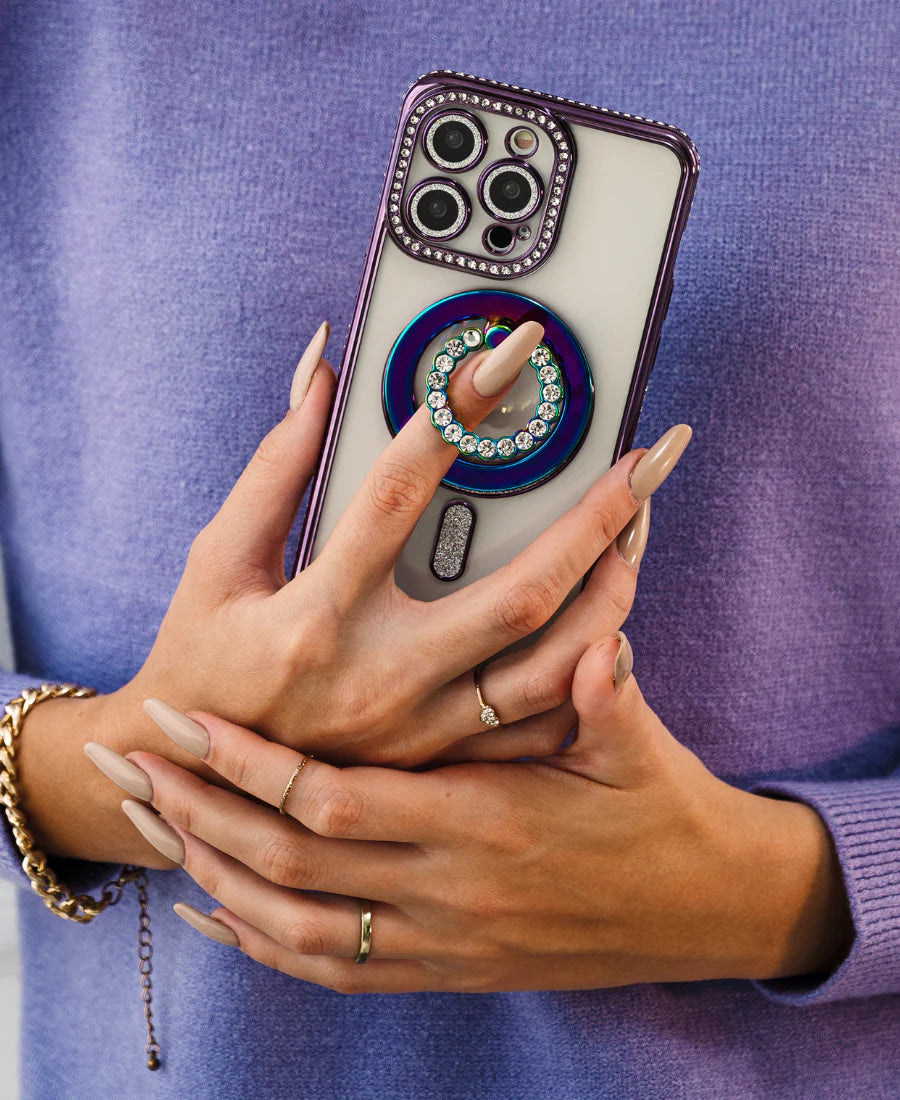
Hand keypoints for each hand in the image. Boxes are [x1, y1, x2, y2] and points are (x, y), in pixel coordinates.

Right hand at [107, 317, 689, 769]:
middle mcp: (380, 678)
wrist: (202, 781)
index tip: (512, 349)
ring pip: (550, 668)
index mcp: (317, 615)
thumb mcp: (218, 560)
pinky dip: (587, 672)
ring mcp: (421, 731)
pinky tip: (609, 619)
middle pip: (519, 594)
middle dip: (596, 519)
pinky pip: (539, 725)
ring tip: (640, 529)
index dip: (459, 409)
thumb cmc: (206, 658)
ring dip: (610, 594)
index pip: (401, 491)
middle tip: (646, 459)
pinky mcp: (442, 762)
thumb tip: (321, 370)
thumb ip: (276, 465)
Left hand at [118, 635, 853, 992]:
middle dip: (200, 811)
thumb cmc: (660, 819)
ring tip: (151, 825)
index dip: (251, 766)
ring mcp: (440, 940)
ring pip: (291, 923)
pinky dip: (258, 943)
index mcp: (481, 823)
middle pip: (288, 861)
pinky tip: (212, 913)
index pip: (334, 800)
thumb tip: (598, 639)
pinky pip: (328, 969)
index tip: (187, 724)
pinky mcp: (443, 968)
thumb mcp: (640, 750)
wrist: (696, 913)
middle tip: (133, 766)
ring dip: (213, 873)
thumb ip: (605, 694)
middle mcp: (445, 890)